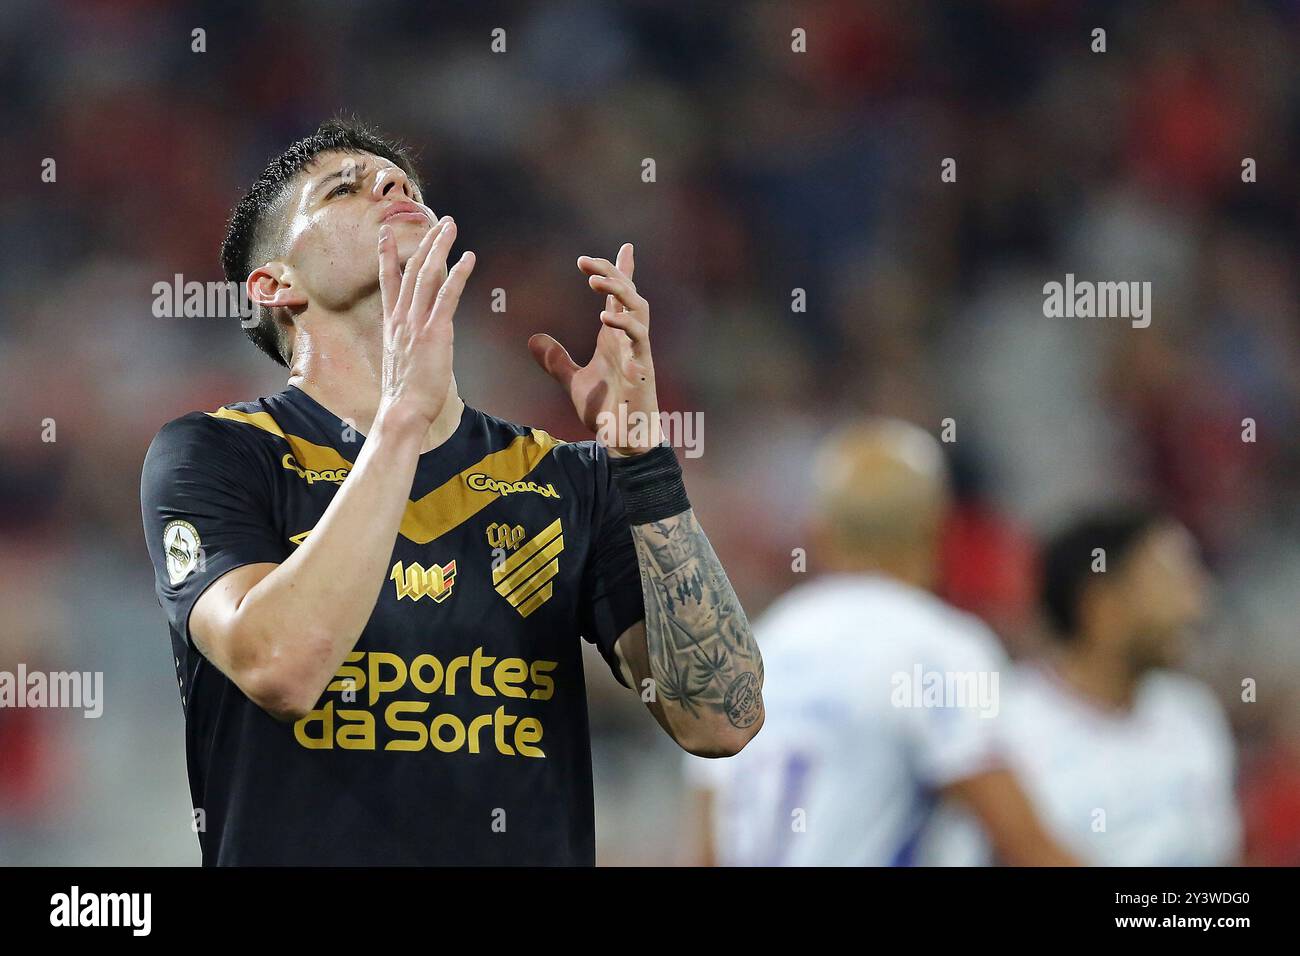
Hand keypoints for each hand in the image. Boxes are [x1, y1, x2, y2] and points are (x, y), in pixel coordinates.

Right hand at [377, 217, 474, 427]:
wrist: (402, 410)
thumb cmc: (405, 393)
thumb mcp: (402, 360)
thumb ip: (409, 342)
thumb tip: (420, 337)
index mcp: (391, 324)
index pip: (387, 281)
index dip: (386, 254)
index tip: (385, 233)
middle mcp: (401, 318)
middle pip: (412, 269)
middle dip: (425, 242)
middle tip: (437, 222)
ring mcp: (416, 323)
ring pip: (427, 275)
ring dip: (440, 247)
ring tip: (451, 227)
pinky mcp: (435, 332)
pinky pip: (447, 295)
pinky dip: (458, 274)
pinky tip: (467, 258)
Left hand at [529, 243, 660, 456]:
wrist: (623, 439)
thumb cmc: (606, 411)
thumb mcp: (574, 380)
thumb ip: (556, 360)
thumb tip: (534, 339)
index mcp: (615, 337)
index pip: (620, 296)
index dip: (621, 271)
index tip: (624, 247)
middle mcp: (629, 339)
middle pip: (628, 293)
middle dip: (611, 272)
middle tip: (585, 260)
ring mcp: (638, 351)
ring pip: (638, 308)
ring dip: (619, 291)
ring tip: (594, 280)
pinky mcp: (642, 367)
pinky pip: (638, 338)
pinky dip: (623, 324)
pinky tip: (605, 317)